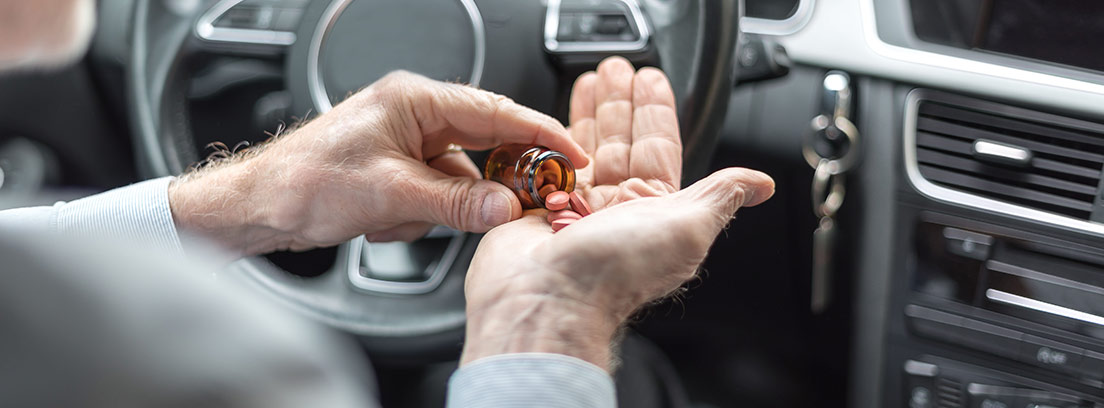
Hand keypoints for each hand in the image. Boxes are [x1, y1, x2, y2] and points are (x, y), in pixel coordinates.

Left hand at [168, 71, 587, 254]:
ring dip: (441, 206)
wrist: (258, 206)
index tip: (573, 155)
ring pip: (461, 178)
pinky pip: (437, 193)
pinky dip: (422, 215)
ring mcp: (407, 143)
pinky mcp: (399, 169)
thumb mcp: (390, 194)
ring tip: (399, 215)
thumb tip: (506, 207)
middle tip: (515, 204)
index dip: (541, 134)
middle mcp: (415, 115)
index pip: (496, 112)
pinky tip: (386, 221)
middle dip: (487, 182)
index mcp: (415, 100)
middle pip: (483, 145)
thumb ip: (455, 202)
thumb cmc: (305, 182)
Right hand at [460, 57, 774, 369]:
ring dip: (587, 113)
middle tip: (617, 70)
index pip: (659, 148)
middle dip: (620, 104)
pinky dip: (548, 140)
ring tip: (588, 82)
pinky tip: (551, 120)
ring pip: (583, 150)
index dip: (657, 112)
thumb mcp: (689, 225)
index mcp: (655, 211)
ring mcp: (575, 210)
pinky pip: (546, 168)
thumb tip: (762, 184)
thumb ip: (721, 195)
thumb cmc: (617, 271)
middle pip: (620, 142)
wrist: (549, 298)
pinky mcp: (538, 211)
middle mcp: (616, 210)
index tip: (650, 81)